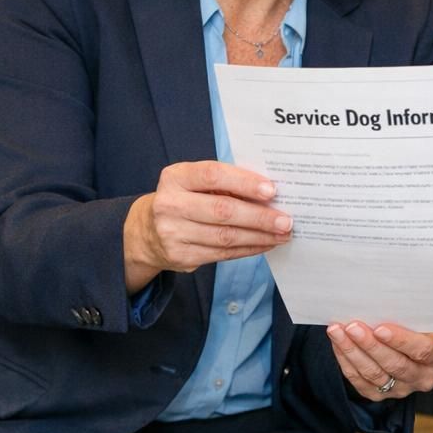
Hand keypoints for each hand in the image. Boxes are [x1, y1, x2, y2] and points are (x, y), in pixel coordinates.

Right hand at [123, 161, 290, 291]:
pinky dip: (249, 249)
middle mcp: (170, 204)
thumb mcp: (195, 183)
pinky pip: (223, 254)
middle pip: (222, 211)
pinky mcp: (181, 256)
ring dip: (260, 236)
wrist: (147, 232)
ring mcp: (172, 233)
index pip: (213, 175)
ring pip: (225, 236)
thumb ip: (225, 182)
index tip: (272, 190)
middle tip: (286, 220)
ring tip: (282, 234)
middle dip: (260, 217)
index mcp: (176, 177)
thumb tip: (271, 193)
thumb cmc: (185, 199)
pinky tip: (265, 244)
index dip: (244, 182)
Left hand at [326, 322, 432, 401]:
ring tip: (337, 332)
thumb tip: (381, 301)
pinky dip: (347, 362)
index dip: (400, 340)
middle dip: (370, 345)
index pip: (422, 350)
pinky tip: (338, 344)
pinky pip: (361, 382)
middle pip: (395, 365)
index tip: (380, 328)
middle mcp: (424, 377)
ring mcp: (403, 389)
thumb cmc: (422, 324)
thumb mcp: (426, 317)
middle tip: (351, 327)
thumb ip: (411, 314)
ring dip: (352, 352)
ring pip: (374, 375)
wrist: (419, 344)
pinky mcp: (382, 395)